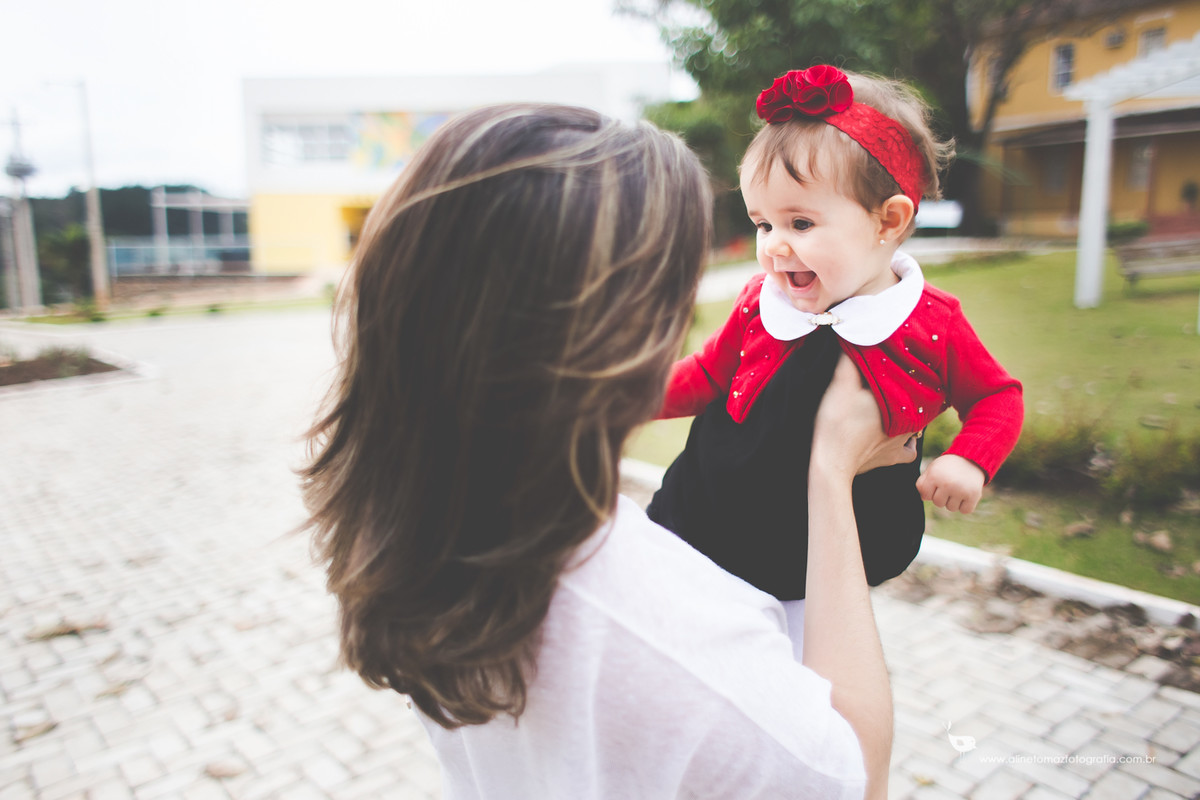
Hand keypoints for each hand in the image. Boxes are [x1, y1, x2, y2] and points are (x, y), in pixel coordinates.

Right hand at [812, 356, 918, 479]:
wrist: (831, 463)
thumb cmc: (837, 421)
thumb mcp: (841, 382)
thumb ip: (850, 357)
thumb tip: (856, 335)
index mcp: (902, 400)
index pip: (916, 380)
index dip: (909, 370)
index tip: (901, 364)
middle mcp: (910, 421)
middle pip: (916, 400)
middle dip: (908, 391)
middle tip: (893, 382)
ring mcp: (903, 442)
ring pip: (916, 423)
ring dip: (907, 414)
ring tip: (893, 406)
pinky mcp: (893, 459)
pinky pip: (908, 449)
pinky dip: (904, 443)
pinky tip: (893, 436)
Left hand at [917, 454, 985, 512]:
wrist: (971, 459)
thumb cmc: (948, 466)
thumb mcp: (932, 469)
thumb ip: (922, 483)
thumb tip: (924, 498)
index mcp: (934, 476)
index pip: (926, 496)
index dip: (931, 491)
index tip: (937, 483)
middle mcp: (947, 484)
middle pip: (938, 503)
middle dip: (942, 496)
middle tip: (949, 485)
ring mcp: (961, 490)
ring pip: (951, 508)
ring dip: (953, 501)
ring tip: (957, 488)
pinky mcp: (974, 495)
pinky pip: (965, 510)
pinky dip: (965, 505)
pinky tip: (965, 494)